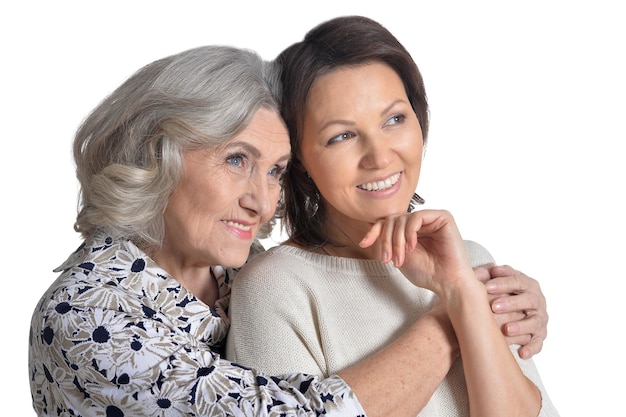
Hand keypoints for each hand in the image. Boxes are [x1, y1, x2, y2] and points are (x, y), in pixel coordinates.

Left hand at [359, 209, 473, 293]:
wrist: (447, 283)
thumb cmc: (427, 273)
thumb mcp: (399, 255)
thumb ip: (388, 240)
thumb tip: (370, 226)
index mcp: (412, 230)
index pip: (388, 222)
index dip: (374, 231)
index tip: (364, 244)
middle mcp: (422, 222)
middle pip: (392, 219)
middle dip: (386, 240)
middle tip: (388, 259)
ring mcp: (432, 218)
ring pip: (402, 218)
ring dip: (396, 240)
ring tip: (400, 258)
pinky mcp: (443, 217)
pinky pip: (417, 217)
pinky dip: (410, 232)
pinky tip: (412, 247)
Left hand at [475, 264, 547, 358]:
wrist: (511, 308)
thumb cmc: (500, 292)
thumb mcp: (495, 281)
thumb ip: (488, 274)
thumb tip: (483, 271)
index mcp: (527, 284)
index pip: (517, 281)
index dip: (503, 283)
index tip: (487, 286)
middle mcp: (537, 300)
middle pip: (528, 300)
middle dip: (511, 303)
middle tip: (494, 307)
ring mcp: (539, 318)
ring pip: (534, 322)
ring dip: (521, 326)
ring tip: (506, 330)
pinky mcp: (539, 335)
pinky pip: (538, 343)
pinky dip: (531, 348)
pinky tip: (522, 353)